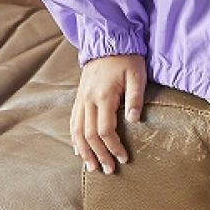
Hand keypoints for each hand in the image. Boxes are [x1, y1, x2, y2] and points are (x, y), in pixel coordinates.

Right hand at [71, 53, 146, 173]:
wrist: (108, 39)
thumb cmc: (126, 57)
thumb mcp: (137, 74)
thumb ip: (135, 97)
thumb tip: (134, 120)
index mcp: (103, 95)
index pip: (105, 130)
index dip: (113, 147)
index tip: (124, 158)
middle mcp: (88, 99)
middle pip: (89, 135)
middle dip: (99, 155)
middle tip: (109, 170)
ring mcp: (81, 98)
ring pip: (77, 131)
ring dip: (84, 151)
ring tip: (92, 167)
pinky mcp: (79, 96)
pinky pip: (73, 121)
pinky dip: (75, 138)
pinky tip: (78, 149)